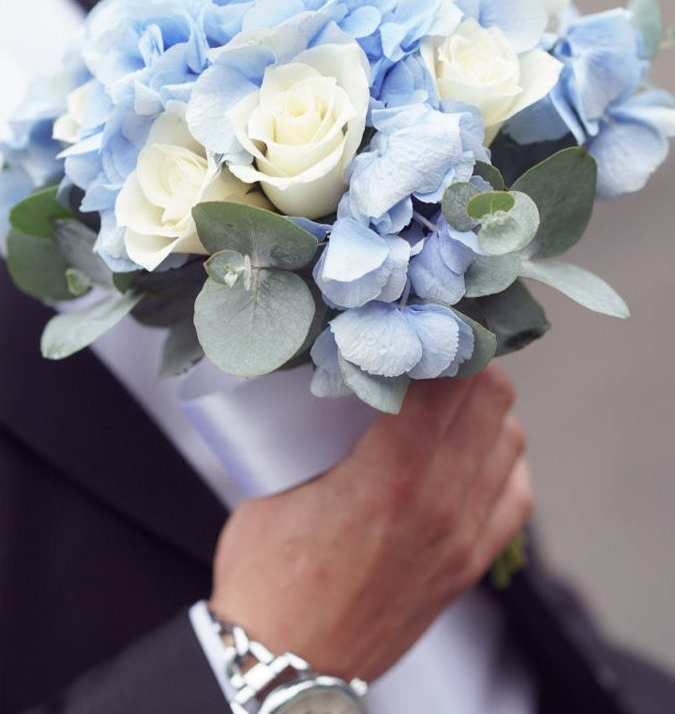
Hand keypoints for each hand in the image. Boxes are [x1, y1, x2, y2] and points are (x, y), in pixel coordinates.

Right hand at [209, 366, 533, 682]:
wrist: (290, 665)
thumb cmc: (270, 579)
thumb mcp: (277, 486)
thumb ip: (319, 433)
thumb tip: (344, 385)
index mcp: (388, 477)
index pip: (446, 378)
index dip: (439, 336)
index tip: (422, 319)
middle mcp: (440, 503)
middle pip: (491, 398)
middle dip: (467, 362)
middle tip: (436, 351)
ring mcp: (463, 537)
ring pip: (512, 439)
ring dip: (487, 409)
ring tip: (452, 400)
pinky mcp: (470, 564)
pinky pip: (517, 494)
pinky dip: (502, 461)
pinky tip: (472, 455)